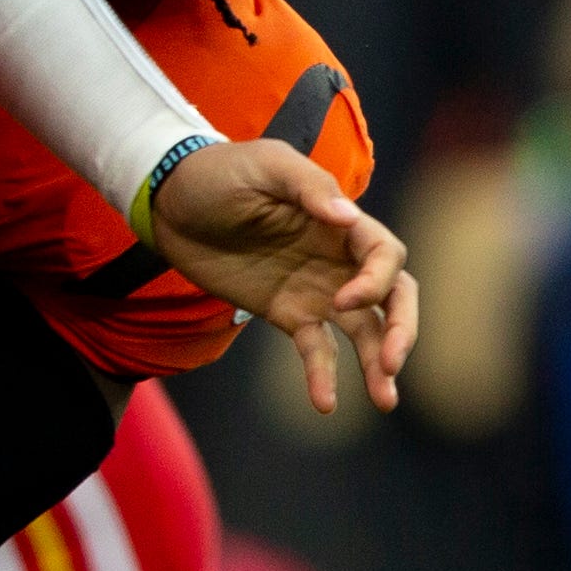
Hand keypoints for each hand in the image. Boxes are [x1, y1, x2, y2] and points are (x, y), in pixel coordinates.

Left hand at [145, 137, 415, 413]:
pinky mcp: (287, 314)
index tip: (345, 301)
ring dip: (377, 364)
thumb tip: (348, 218)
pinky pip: (316, 350)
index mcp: (340, 221)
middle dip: (400, 329)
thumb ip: (308, 188)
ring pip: (363, 331)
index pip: (386, 255)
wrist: (170, 202)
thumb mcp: (265, 166)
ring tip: (384, 400)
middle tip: (391, 363)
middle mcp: (338, 258)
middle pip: (392, 296)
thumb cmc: (220, 172)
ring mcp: (316, 290)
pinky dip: (324, 377)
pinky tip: (325, 404)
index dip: (377, 282)